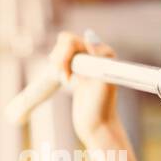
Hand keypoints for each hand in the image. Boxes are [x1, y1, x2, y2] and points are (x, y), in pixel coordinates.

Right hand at [48, 29, 121, 147]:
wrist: (97, 127)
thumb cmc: (101, 107)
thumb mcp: (101, 81)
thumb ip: (97, 57)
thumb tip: (88, 33)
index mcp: (102, 53)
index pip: (73, 40)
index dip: (65, 55)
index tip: (68, 79)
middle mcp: (94, 55)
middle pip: (65, 42)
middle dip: (59, 59)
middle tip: (65, 81)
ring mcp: (84, 64)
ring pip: (61, 51)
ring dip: (58, 64)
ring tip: (66, 83)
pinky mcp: (76, 74)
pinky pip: (61, 61)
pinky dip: (58, 69)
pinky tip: (65, 81)